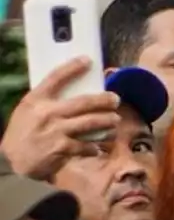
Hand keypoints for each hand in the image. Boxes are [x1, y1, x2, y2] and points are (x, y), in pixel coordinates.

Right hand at [0, 57, 119, 180]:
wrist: (13, 159)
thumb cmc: (24, 131)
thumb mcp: (29, 110)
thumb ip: (48, 101)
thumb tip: (76, 91)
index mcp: (36, 99)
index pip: (56, 78)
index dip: (73, 68)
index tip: (87, 60)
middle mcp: (47, 113)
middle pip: (84, 102)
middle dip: (104, 100)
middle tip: (115, 99)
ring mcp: (56, 131)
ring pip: (91, 123)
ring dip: (107, 122)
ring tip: (115, 120)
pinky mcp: (62, 148)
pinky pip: (87, 145)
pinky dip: (95, 146)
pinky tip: (98, 146)